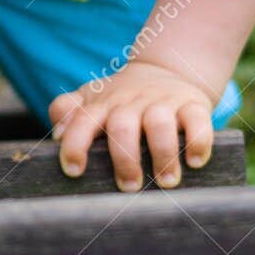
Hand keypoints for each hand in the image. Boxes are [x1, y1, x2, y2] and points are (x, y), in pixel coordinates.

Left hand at [47, 61, 216, 191]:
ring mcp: (163, 102)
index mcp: (103, 104)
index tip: (74, 171)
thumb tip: (56, 134)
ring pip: (160, 125)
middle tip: (129, 186)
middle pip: (122, 126)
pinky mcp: (192, 105)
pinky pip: (198, 121)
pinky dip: (198, 142)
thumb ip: (67, 110)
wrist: (167, 69)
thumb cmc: (122, 97)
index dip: (75, 145)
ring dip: (163, 155)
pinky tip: (195, 162)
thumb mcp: (92, 97)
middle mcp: (131, 102)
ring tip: (166, 182)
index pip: (82, 122)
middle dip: (124, 159)